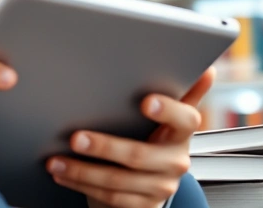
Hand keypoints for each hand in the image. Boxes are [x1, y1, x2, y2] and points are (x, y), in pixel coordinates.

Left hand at [46, 67, 215, 207]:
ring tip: (55, 160)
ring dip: (82, 171)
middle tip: (75, 137)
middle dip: (104, 147)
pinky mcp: (142, 204)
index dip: (168, 111)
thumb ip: (181, 93)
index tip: (145, 101)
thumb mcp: (166, 118)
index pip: (185, 119)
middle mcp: (175, 161)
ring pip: (118, 181)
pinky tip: (62, 173)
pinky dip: (81, 185)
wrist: (150, 183)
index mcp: (181, 133)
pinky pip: (110, 197)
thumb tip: (207, 69)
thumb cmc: (152, 138)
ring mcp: (159, 186)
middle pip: (139, 155)